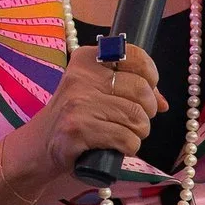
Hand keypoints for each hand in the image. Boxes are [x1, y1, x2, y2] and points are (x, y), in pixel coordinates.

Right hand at [15, 43, 165, 192]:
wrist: (41, 143)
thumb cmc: (77, 114)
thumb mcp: (96, 91)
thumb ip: (129, 89)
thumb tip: (162, 102)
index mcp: (87, 59)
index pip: (135, 56)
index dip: (151, 75)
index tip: (148, 90)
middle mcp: (81, 77)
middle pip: (141, 91)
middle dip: (147, 111)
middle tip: (136, 119)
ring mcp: (78, 104)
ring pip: (137, 118)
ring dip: (138, 132)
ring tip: (123, 134)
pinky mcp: (78, 130)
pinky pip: (126, 139)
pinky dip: (129, 147)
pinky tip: (116, 147)